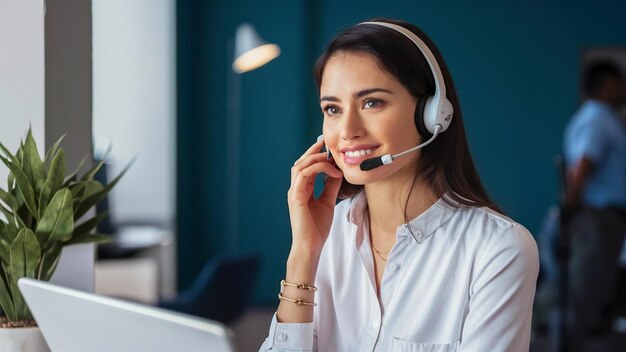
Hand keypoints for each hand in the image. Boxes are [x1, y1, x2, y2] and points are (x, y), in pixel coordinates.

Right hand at [287, 138, 342, 255]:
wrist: (310, 246)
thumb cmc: (317, 228)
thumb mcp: (328, 202)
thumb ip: (330, 187)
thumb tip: (338, 172)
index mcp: (302, 190)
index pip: (307, 167)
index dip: (316, 156)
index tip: (329, 149)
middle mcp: (296, 188)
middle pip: (301, 162)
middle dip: (313, 151)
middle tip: (326, 143)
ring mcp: (294, 192)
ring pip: (300, 165)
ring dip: (315, 158)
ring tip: (329, 156)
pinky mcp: (295, 197)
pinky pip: (302, 175)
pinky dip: (316, 168)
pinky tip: (330, 171)